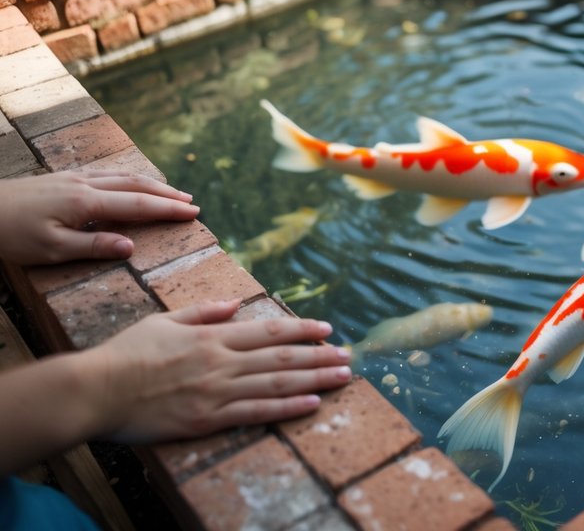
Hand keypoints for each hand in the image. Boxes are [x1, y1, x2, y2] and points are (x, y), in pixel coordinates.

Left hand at [0, 170, 199, 264]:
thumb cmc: (10, 234)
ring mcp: (73, 178)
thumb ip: (93, 246)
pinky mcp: (62, 178)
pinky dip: (128, 178)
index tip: (194, 213)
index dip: (168, 209)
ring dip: (150, 184)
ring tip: (170, 191)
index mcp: (86, 202)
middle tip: (192, 202)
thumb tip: (131, 246)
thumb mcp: (51, 249)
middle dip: (166, 193)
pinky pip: (106, 174)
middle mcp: (84, 184)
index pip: (138, 204)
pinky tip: (129, 183)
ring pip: (122, 176)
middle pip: (136, 184)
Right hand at [84, 300, 350, 443]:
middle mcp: (221, 361)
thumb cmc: (124, 355)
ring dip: (314, 379)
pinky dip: (287, 408)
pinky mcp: (206, 419)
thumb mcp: (164, 321)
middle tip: (349, 356)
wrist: (95, 390)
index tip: (327, 328)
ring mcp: (216, 391)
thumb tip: (235, 304)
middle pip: (281, 357)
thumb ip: (203, 312)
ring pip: (277, 383)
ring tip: (343, 377)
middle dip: (319, 355)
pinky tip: (313, 404)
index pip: (268, 330)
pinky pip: (256, 412)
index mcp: (211, 336)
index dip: (301, 329)